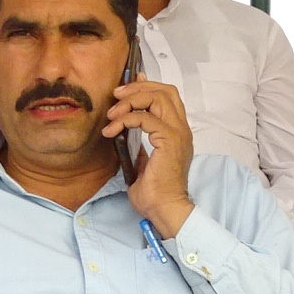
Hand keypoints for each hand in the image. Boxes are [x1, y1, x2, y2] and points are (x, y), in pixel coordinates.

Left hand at [102, 78, 194, 237]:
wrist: (163, 208)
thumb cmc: (153, 190)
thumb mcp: (143, 159)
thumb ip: (140, 140)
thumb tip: (127, 127)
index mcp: (177, 131)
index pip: (168, 96)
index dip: (147, 86)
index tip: (124, 88)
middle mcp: (181, 129)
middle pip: (166, 91)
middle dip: (137, 88)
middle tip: (116, 96)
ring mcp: (178, 134)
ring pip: (157, 98)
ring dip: (130, 101)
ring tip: (112, 115)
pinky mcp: (169, 141)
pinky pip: (146, 118)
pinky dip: (125, 120)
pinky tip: (112, 130)